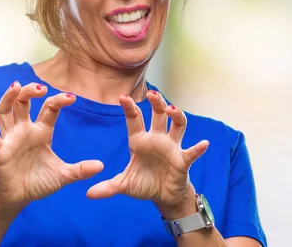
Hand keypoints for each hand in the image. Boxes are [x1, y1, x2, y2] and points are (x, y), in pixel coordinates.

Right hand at [0, 82, 103, 212]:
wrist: (18, 199)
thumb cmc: (38, 182)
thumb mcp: (62, 176)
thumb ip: (80, 170)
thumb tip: (101, 166)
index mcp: (42, 132)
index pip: (49, 109)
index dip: (59, 101)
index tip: (72, 98)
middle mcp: (25, 130)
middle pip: (24, 102)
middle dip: (31, 91)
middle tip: (42, 88)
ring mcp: (10, 138)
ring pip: (6, 111)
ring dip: (9, 97)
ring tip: (15, 86)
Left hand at [85, 91, 208, 217]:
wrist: (163, 197)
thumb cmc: (145, 184)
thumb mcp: (124, 185)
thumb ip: (108, 187)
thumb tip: (88, 194)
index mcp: (140, 141)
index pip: (135, 120)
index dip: (130, 108)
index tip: (122, 97)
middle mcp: (157, 139)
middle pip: (159, 115)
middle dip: (157, 103)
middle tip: (151, 95)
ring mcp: (172, 147)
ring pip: (177, 125)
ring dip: (176, 115)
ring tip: (172, 110)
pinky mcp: (183, 160)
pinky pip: (191, 152)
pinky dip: (198, 148)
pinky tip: (203, 143)